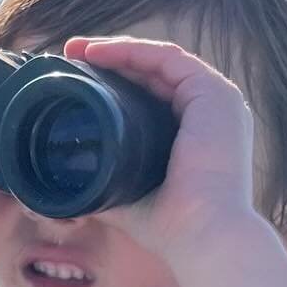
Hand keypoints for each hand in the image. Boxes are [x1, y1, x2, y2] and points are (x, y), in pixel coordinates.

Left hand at [61, 35, 263, 271]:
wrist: (204, 236)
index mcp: (197, 137)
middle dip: (113, 61)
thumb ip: (105, 186)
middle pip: (156, 76)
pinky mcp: (215, 94)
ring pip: (160, 61)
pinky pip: (168, 58)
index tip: (79, 80)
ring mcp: (217, 102)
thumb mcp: (129, 200)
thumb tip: (69, 186)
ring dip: (118, 50)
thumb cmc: (173, 229)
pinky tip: (101, 52)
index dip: (117, 84)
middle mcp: (211, 115)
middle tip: (73, 56)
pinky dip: (133, 51)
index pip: (155, 98)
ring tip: (80, 49)